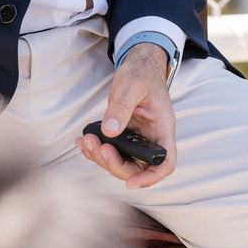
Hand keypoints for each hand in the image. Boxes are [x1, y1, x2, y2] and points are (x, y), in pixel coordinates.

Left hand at [77, 45, 176, 189]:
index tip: (131, 182)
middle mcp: (151, 138)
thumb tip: (110, 130)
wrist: (138, 65)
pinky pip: (111, 150)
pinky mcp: (123, 135)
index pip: (165, 162)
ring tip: (86, 141)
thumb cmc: (141, 73)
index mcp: (162, 128)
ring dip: (101, 157)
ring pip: (121, 162)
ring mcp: (137, 139)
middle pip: (138, 167)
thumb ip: (122, 107)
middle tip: (98, 148)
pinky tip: (83, 140)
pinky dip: (95, 150)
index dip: (150, 177)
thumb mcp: (132, 85)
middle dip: (115, 164)